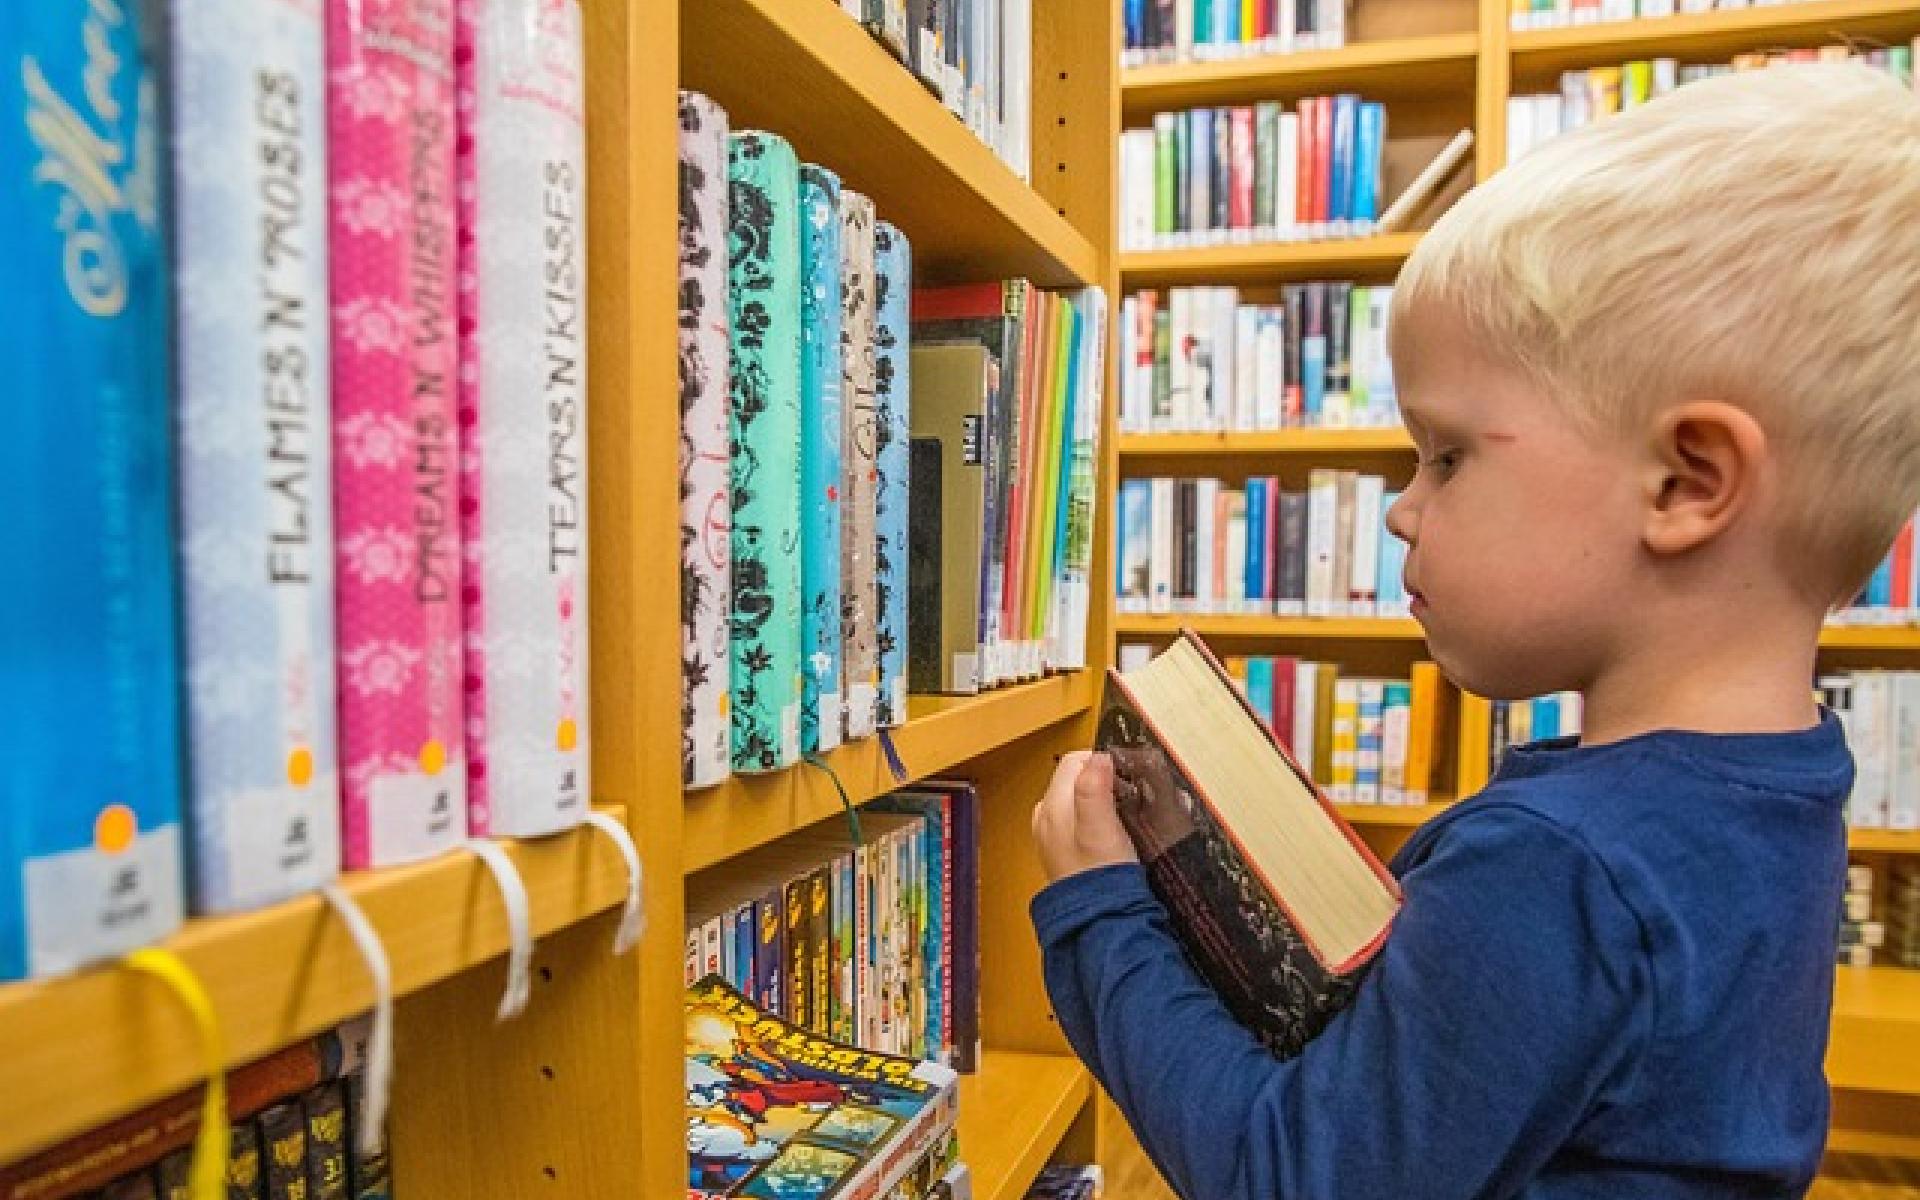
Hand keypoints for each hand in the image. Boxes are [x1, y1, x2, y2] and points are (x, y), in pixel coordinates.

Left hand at [1031, 750, 1137, 882]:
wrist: (1097, 918)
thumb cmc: (1100, 874)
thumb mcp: (1100, 826)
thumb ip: (1094, 787)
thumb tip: (1099, 756)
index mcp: (1052, 805)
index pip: (1074, 761)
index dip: (1102, 762)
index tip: (1125, 777)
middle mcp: (1046, 817)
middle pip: (1074, 778)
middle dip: (1101, 779)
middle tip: (1127, 796)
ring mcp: (1051, 835)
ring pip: (1076, 800)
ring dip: (1098, 800)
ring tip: (1121, 816)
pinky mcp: (1062, 851)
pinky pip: (1077, 821)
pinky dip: (1094, 819)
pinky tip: (1109, 835)